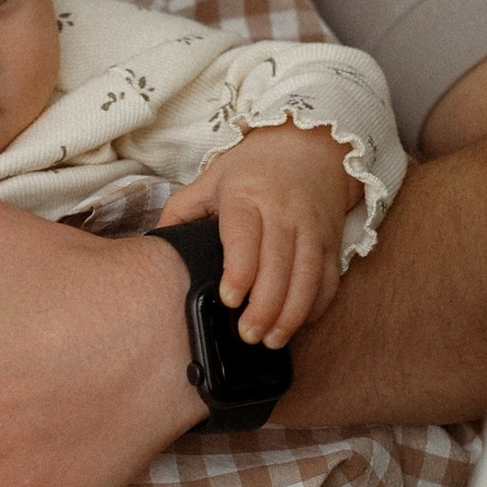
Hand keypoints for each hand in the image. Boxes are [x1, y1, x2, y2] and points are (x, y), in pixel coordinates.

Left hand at [159, 126, 352, 348]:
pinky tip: (297, 324)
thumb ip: (182, 212)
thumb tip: (155, 250)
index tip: (229, 300)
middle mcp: (282, 210)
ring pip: (307, 276)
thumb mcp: (211, 179)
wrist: (311, 146)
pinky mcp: (331, 240)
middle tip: (247, 335)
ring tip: (272, 341)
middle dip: (264, 305)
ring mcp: (311, 227)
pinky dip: (315, 305)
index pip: (245, 236)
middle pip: (278, 264)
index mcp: (246, 195)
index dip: (240, 270)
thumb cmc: (253, 169)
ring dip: (291, 313)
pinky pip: (329, 279)